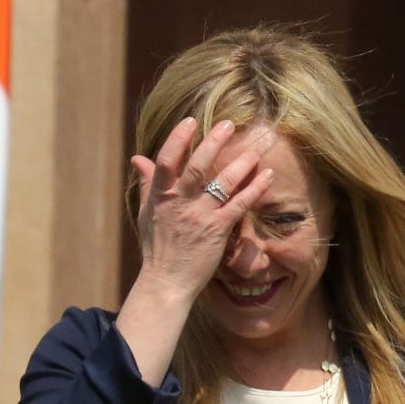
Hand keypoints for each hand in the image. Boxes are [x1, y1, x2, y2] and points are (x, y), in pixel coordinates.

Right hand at [131, 117, 277, 297]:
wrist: (167, 282)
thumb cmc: (157, 247)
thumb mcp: (147, 213)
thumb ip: (147, 184)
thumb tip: (138, 158)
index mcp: (160, 196)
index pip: (166, 161)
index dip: (178, 139)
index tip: (191, 122)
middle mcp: (180, 203)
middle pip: (197, 166)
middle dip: (213, 142)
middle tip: (228, 124)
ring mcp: (200, 216)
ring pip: (221, 183)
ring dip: (240, 164)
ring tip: (255, 149)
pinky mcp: (218, 231)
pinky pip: (239, 205)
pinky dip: (254, 188)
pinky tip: (266, 175)